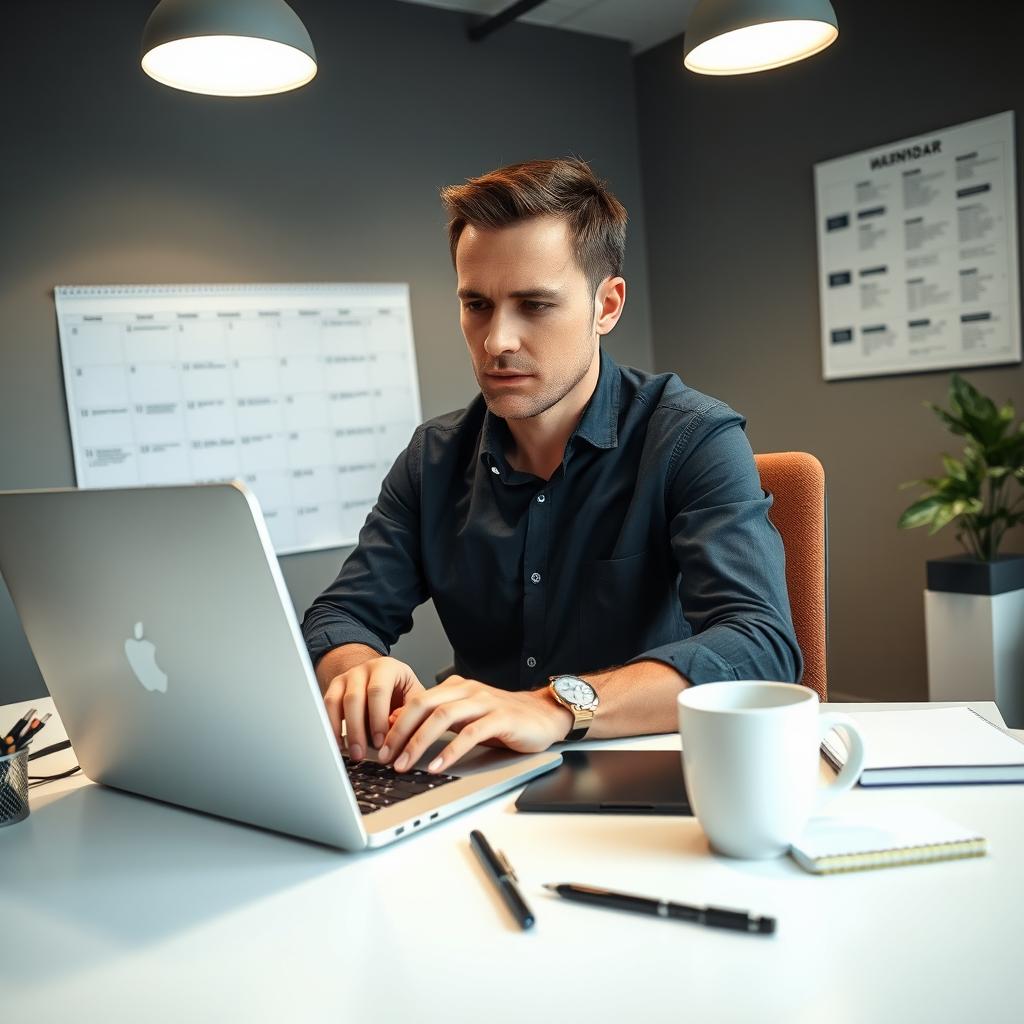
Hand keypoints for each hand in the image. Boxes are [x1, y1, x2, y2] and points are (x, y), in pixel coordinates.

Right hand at [322, 656, 425, 759]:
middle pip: (354, 698)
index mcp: (387, 668)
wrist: (384, 676)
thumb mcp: (414, 696)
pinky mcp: (334, 687)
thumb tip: (398, 733)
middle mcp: (364, 669)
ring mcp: (347, 677)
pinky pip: (327, 706)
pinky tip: (338, 743)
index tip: (380, 741)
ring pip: (336, 702)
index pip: (378, 690)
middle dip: (357, 729)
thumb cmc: (402, 689)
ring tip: (349, 751)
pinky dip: (331, 726)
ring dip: (341, 730)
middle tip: (361, 753)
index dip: (378, 718)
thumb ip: (409, 713)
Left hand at [379, 675, 573, 773]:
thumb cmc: (504, 719)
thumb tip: (398, 729)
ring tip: (405, 763)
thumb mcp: (466, 717)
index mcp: (456, 687)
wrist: (545, 715)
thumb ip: (437, 719)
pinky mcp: (501, 718)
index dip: (394, 723)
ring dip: (419, 742)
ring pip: (443, 716)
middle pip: (424, 705)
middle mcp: (467, 690)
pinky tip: (438, 766)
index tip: (380, 747)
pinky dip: (451, 751)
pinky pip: (470, 734)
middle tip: (386, 756)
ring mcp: (484, 702)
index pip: (416, 701)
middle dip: (400, 731)